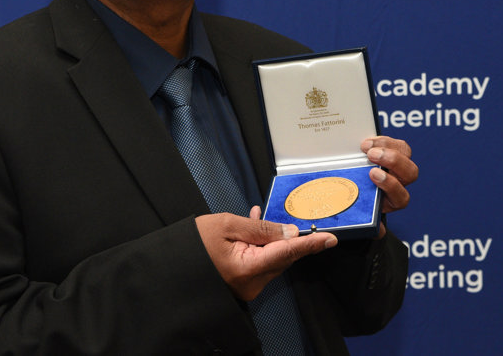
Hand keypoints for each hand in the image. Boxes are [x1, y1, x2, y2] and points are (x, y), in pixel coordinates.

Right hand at [195, 208, 336, 300]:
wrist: (173, 262)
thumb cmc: (195, 242)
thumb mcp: (227, 225)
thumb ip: (261, 228)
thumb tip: (290, 232)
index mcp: (247, 269)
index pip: (286, 253)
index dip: (309, 244)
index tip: (330, 239)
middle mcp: (251, 283)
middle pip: (280, 257)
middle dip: (283, 236)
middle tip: (277, 216)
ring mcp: (248, 287)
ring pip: (271, 258)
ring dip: (269, 239)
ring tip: (254, 216)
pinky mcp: (244, 284)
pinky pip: (260, 262)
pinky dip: (260, 246)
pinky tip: (252, 228)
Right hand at [361, 136, 417, 236]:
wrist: (359, 189)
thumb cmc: (361, 202)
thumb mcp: (363, 214)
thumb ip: (369, 223)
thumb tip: (377, 231)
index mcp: (395, 201)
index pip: (401, 196)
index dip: (390, 185)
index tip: (373, 175)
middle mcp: (400, 183)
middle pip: (410, 173)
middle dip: (393, 162)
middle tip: (373, 156)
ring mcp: (399, 165)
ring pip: (406, 154)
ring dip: (388, 147)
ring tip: (368, 147)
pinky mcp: (394, 151)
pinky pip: (397, 144)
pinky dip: (384, 140)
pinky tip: (368, 142)